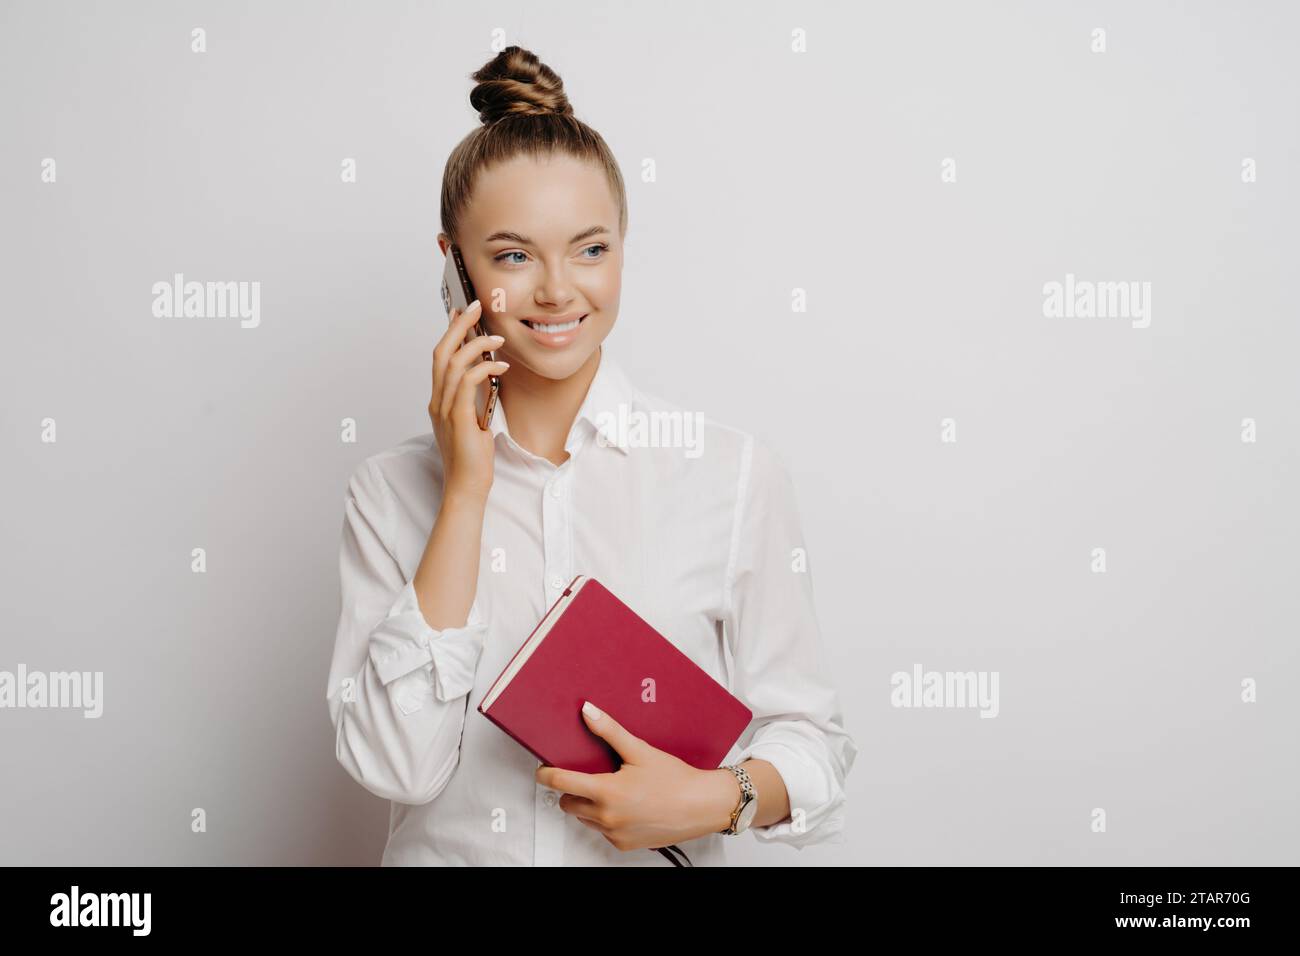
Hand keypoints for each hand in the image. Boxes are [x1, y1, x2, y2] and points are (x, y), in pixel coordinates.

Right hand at [429, 299, 508, 503]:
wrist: (466, 487)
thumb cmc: (472, 458)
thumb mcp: (473, 421)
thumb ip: (473, 400)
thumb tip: (486, 377)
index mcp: (438, 401)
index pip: (440, 358)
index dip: (449, 332)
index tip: (461, 313)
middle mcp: (437, 402)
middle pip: (441, 352)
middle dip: (458, 326)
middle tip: (476, 307)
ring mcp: (444, 410)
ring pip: (453, 364)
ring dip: (476, 345)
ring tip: (497, 338)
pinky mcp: (458, 419)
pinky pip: (467, 383)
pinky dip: (484, 368)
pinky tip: (501, 366)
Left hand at [535, 701, 738, 852]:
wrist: (702, 806)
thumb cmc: (675, 780)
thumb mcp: (640, 750)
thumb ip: (609, 731)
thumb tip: (588, 711)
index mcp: (606, 792)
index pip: (560, 783)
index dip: (546, 774)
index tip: (543, 769)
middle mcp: (606, 817)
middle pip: (568, 803)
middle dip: (571, 790)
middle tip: (587, 776)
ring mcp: (614, 834)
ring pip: (584, 818)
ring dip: (589, 805)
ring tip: (612, 790)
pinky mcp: (624, 845)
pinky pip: (602, 831)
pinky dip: (606, 819)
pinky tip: (626, 806)